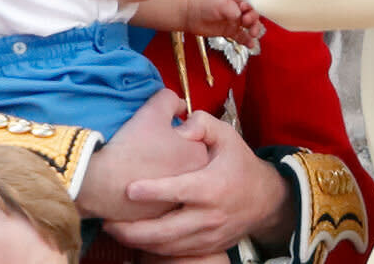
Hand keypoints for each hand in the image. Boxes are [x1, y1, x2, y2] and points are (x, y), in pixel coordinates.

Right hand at [77, 89, 207, 220]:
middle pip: (184, 160)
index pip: (194, 137)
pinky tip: (135, 182)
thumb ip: (171, 99)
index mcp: (200, 156)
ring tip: (140, 164)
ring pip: (173, 181)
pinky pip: (159, 200)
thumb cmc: (132, 144)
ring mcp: (179, 204)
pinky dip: (151, 194)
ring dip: (161, 173)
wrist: (103, 182)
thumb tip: (179, 105)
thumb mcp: (154, 110)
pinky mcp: (160, 219)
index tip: (158, 133)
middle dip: (170, 153)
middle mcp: (195, 184)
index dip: (175, 132)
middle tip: (149, 148)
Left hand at [103, 111, 293, 256]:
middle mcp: (209, 216)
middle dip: (133, 229)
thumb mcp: (228, 136)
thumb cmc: (240, 163)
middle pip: (166, 231)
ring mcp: (207, 236)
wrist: (266, 200)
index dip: (153, 191)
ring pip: (167, 247)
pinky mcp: (206, 247)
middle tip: (107, 220)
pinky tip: (134, 239)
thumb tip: (179, 123)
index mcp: (212, 186)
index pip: (179, 191)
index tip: (129, 189)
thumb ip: (202, 124)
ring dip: (137, 242)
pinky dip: (152, 249)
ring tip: (113, 230)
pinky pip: (175, 253)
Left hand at [186, 0, 264, 48]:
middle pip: (252, 15)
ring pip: (249, 27)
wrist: (188, 11)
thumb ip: (231, 8)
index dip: (251, 8)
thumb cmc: (202, 1)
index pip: (250, 3)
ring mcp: (232, 21)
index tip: (245, 10)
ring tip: (253, 34)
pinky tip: (251, 45)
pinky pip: (241, 37)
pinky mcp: (228, 31)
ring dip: (254, 30)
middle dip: (253, 19)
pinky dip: (247, 41)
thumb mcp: (218, 2)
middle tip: (247, 22)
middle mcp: (236, 9)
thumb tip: (239, 17)